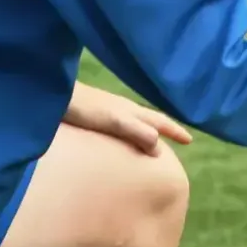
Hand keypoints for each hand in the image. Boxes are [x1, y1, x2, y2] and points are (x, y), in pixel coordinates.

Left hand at [64, 82, 193, 155]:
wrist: (55, 96)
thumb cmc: (85, 108)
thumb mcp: (114, 121)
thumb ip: (137, 132)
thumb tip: (159, 149)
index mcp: (132, 111)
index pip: (160, 122)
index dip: (175, 131)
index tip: (190, 140)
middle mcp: (124, 109)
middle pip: (151, 119)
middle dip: (166, 129)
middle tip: (180, 139)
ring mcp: (110, 110)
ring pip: (136, 121)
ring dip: (148, 130)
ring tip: (153, 141)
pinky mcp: (95, 114)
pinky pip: (122, 124)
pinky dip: (131, 131)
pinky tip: (120, 138)